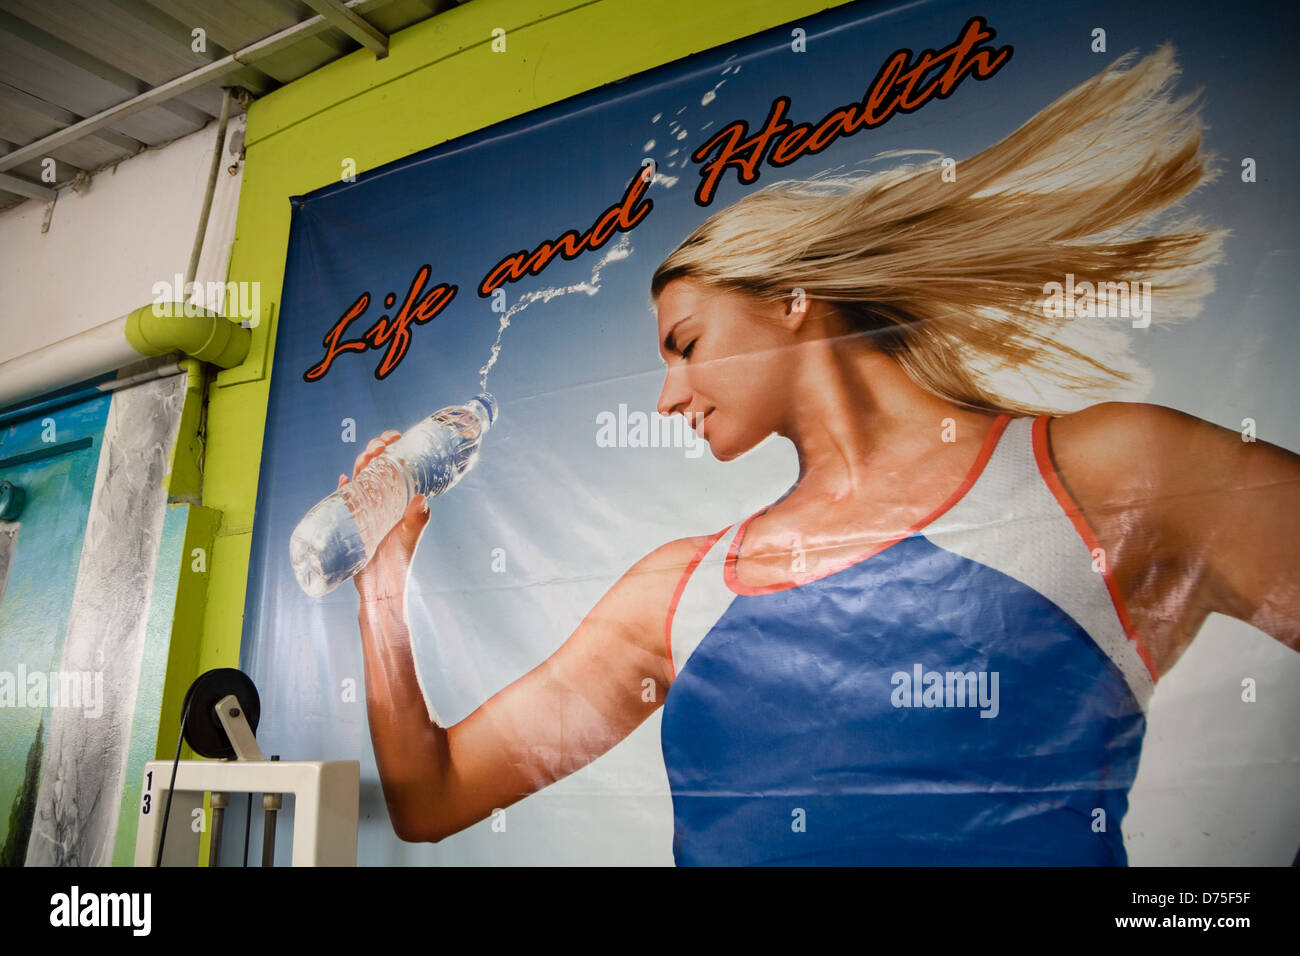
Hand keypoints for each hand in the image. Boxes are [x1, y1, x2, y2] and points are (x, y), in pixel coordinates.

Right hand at [343, 430, 432, 604]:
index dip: (394, 450)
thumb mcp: (408, 538)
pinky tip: (343, 479)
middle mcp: (383, 503)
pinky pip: (345, 501)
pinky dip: (343, 489)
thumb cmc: (398, 564)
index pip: (397, 469)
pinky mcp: (351, 523)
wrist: (379, 590)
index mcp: (399, 502)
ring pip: (361, 481)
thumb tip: (422, 497)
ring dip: (361, 465)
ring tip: (364, 456)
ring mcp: (367, 511)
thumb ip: (416, 520)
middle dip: (375, 452)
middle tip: (377, 445)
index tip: (394, 437)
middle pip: (377, 470)